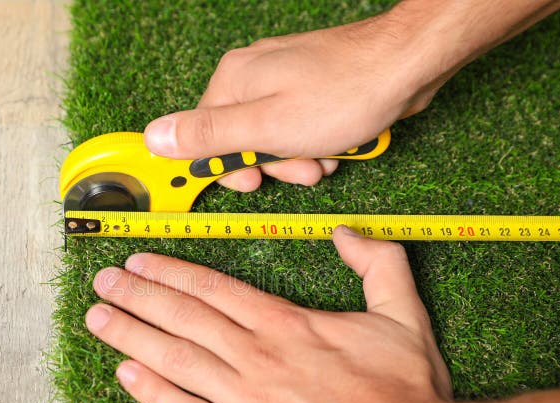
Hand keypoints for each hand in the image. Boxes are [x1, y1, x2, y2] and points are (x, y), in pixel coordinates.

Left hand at [84, 226, 451, 402]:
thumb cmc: (406, 393)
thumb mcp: (403, 315)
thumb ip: (377, 265)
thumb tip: (347, 234)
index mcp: (286, 324)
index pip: (212, 288)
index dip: (169, 271)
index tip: (139, 261)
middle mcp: (256, 357)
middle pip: (182, 317)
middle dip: (137, 295)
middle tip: (103, 281)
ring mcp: (245, 402)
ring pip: (174, 359)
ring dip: (131, 334)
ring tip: (98, 318)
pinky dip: (151, 393)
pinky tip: (125, 374)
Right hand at [143, 13, 438, 191]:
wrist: (407, 64)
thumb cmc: (342, 94)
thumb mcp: (266, 127)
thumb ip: (208, 135)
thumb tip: (153, 137)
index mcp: (233, 82)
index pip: (202, 136)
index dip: (227, 167)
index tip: (253, 182)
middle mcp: (253, 75)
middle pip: (240, 140)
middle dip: (272, 165)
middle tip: (302, 171)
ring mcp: (284, 79)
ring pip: (274, 139)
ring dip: (298, 160)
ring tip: (325, 159)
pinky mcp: (311, 87)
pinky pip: (300, 128)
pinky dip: (316, 145)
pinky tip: (336, 146)